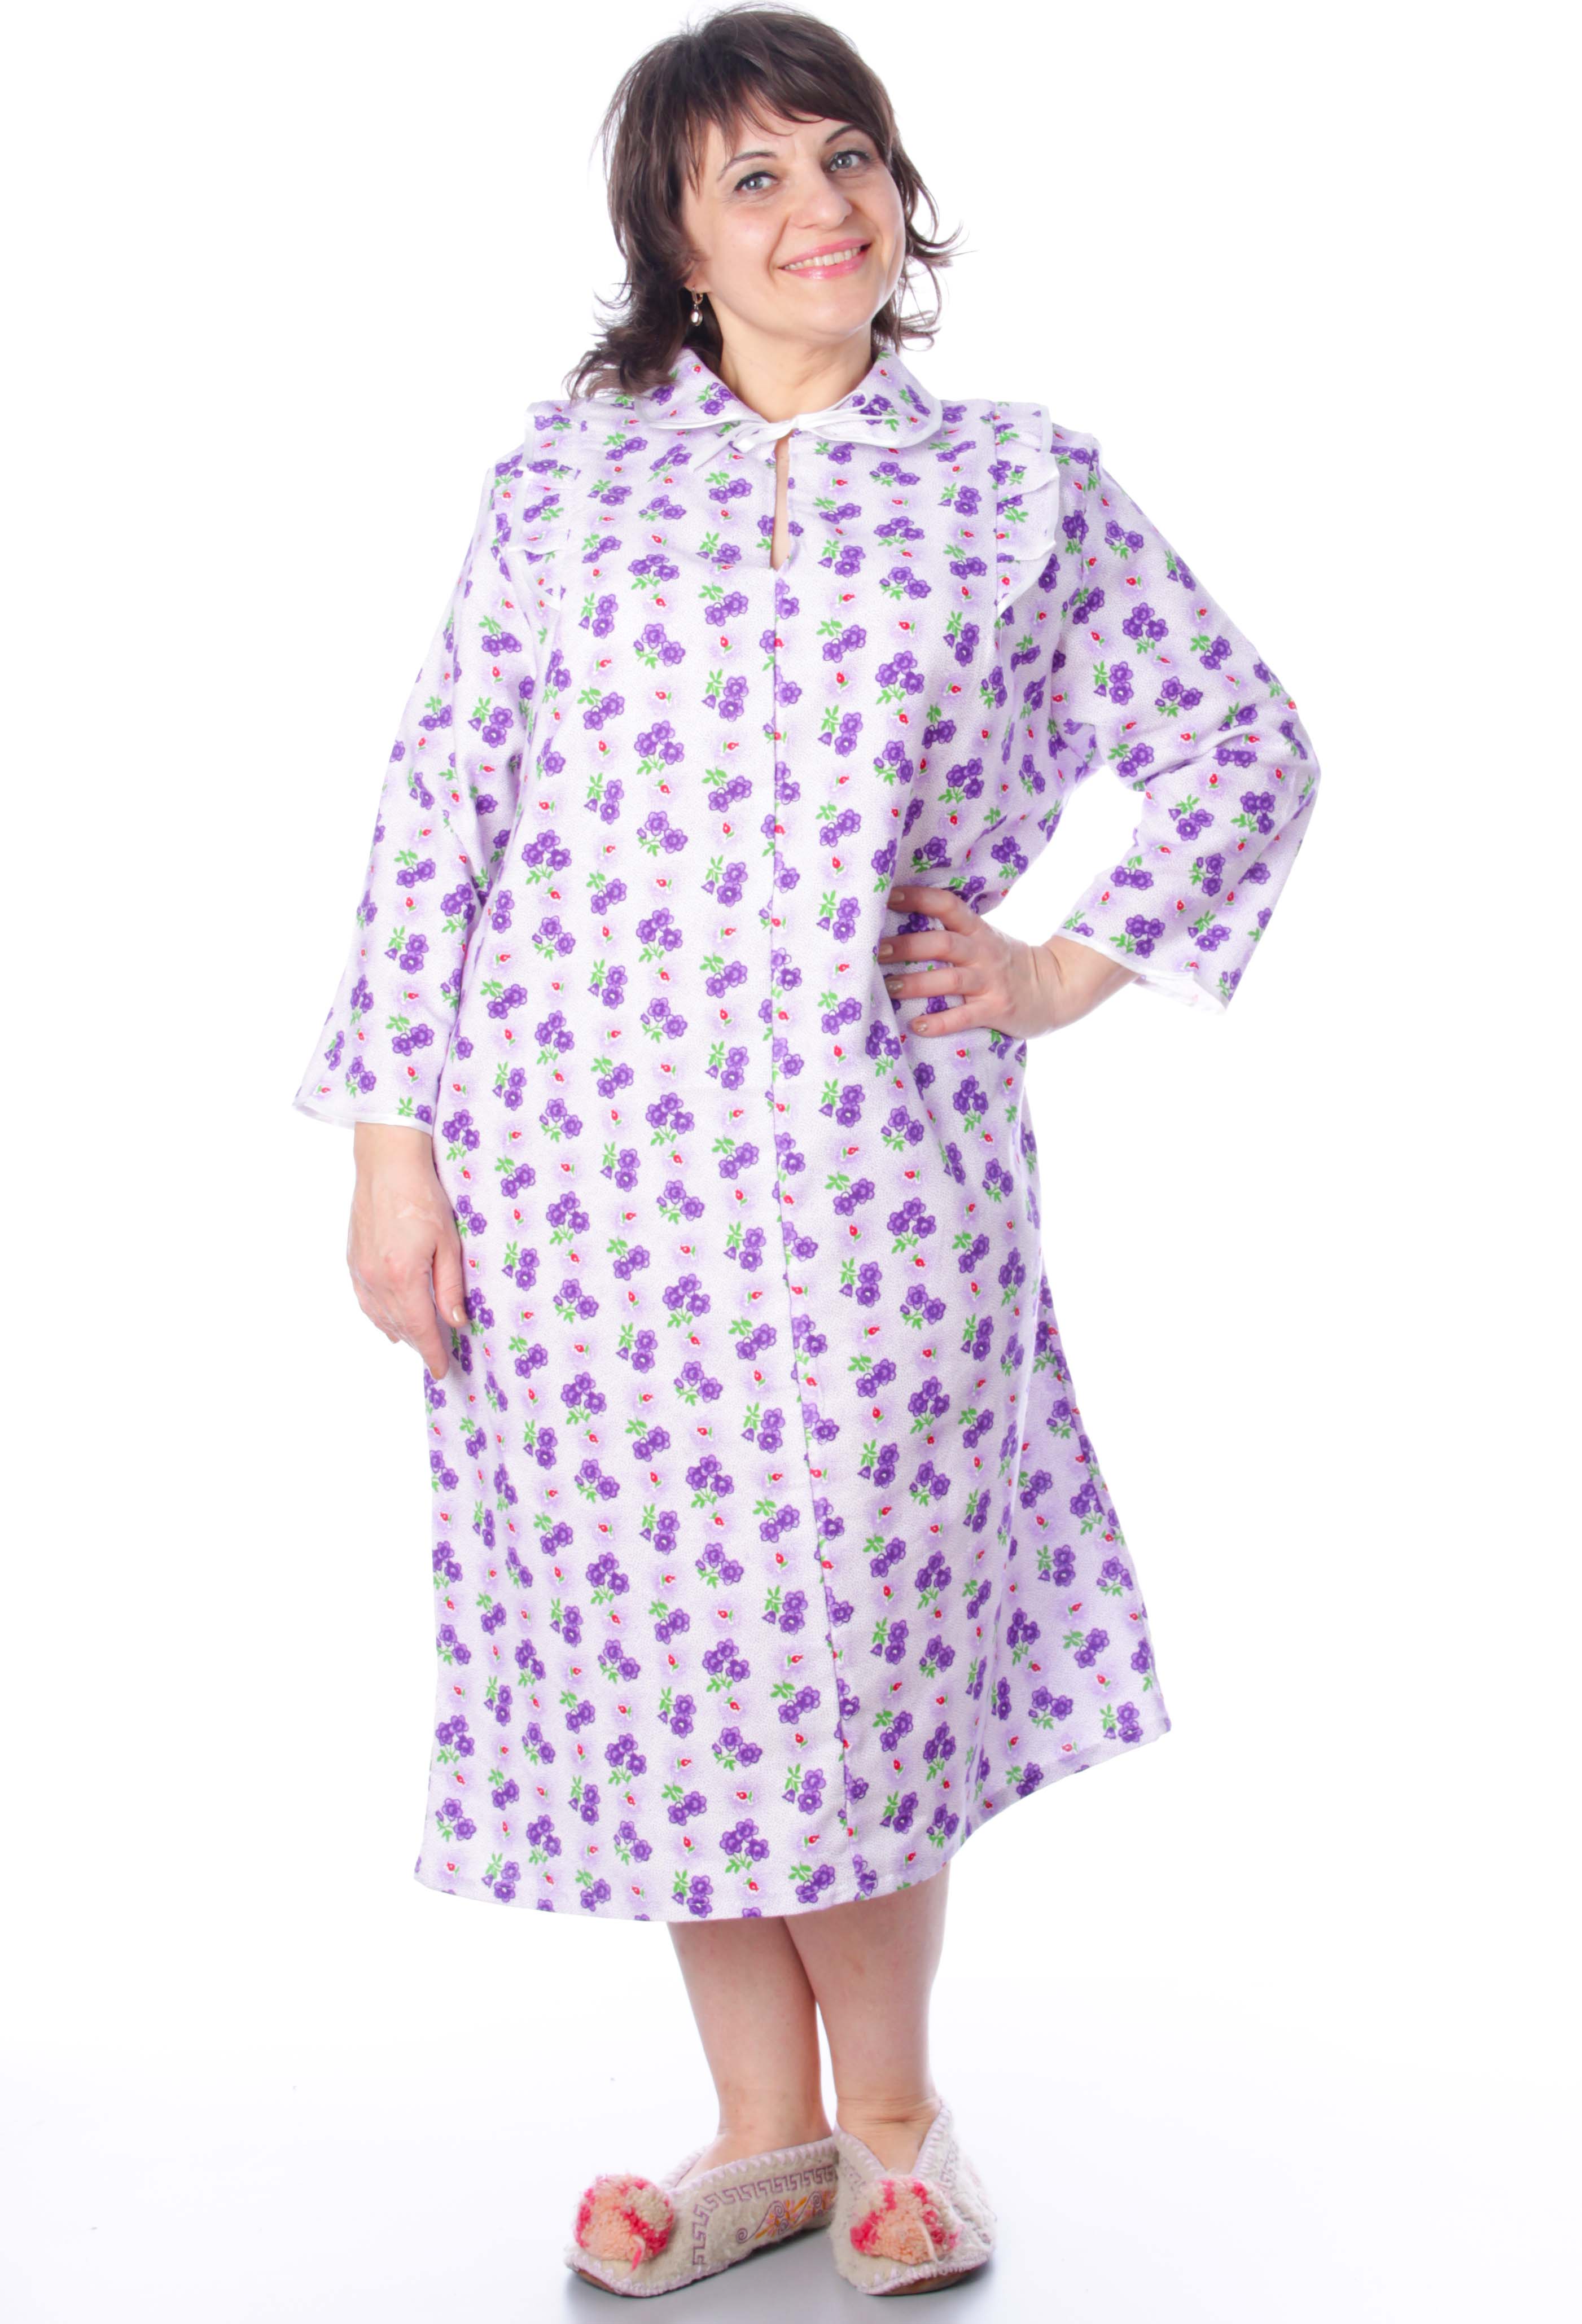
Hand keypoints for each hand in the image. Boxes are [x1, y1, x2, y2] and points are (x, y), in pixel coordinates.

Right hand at [347, 1124, 465, 1381]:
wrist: (386, 1164)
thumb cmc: (422, 1196)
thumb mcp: (448, 1242)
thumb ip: (450, 1286)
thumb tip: (455, 1323)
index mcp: (403, 1277)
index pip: (420, 1329)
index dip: (432, 1353)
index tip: (442, 1371)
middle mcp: (376, 1280)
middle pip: (400, 1326)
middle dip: (419, 1345)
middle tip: (437, 1357)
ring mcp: (360, 1271)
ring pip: (379, 1316)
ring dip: (399, 1332)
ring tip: (417, 1342)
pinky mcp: (353, 1260)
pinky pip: (365, 1301)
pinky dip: (379, 1315)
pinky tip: (389, 1320)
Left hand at [876, 883, 1138, 1039]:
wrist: (1056, 989)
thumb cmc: (1007, 963)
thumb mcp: (985, 939)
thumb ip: (953, 931)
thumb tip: (901, 922)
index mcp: (978, 931)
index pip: (948, 905)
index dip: (919, 898)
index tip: (888, 896)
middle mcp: (983, 953)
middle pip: (943, 943)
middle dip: (908, 946)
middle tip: (876, 950)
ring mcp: (990, 982)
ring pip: (950, 980)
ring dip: (917, 983)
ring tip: (889, 988)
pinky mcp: (996, 1010)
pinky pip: (964, 1017)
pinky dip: (940, 1023)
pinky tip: (917, 1025)